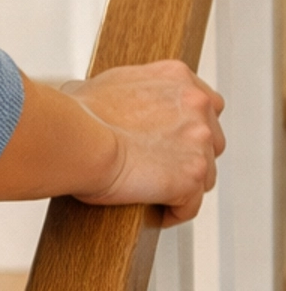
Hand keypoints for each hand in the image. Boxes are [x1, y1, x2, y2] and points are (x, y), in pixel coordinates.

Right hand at [63, 60, 225, 225]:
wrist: (78, 139)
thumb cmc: (80, 116)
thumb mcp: (105, 84)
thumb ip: (126, 91)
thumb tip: (106, 104)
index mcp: (176, 77)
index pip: (207, 103)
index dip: (190, 127)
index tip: (174, 139)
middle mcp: (196, 104)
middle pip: (212, 140)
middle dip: (190, 156)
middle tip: (161, 167)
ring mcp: (199, 141)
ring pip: (206, 174)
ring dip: (184, 186)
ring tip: (156, 194)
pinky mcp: (193, 175)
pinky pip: (190, 205)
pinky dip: (173, 211)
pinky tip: (156, 212)